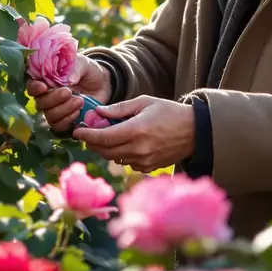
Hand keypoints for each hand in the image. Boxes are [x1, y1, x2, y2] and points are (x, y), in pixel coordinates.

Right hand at [26, 54, 112, 132]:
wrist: (102, 84)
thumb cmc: (88, 71)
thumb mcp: (84, 64)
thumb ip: (75, 69)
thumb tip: (69, 80)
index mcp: (46, 79)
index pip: (31, 85)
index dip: (34, 88)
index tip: (44, 87)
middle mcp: (46, 95)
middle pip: (40, 103)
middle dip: (53, 98)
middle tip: (69, 92)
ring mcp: (55, 109)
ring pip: (49, 115)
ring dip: (63, 110)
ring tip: (80, 101)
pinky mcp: (65, 120)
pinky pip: (59, 126)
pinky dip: (67, 120)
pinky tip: (78, 112)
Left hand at [71, 96, 194, 172]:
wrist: (194, 131)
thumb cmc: (169, 112)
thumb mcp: (145, 102)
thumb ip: (120, 109)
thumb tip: (98, 112)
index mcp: (136, 130)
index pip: (103, 137)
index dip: (87, 135)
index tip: (77, 131)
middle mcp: (139, 149)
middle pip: (105, 151)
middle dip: (93, 143)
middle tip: (88, 133)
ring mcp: (144, 161)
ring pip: (114, 158)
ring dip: (105, 149)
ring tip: (106, 136)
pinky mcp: (148, 168)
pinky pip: (126, 163)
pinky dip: (120, 155)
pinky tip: (124, 144)